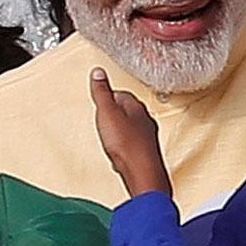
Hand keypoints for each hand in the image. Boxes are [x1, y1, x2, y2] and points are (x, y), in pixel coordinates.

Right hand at [91, 69, 170, 197]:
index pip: (122, 94)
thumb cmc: (127, 145)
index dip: (109, 94)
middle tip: (104, 110)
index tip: (101, 93)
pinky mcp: (145, 154)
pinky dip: (124, 144)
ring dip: (121, 127)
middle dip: (116, 110)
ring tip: (110, 130)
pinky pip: (132, 144)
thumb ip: (102, 93)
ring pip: (132, 127)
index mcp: (136, 107)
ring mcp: (147, 137)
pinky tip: (119, 149)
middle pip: (128, 110)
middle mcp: (145, 120)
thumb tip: (98, 73)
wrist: (141, 172)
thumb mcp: (107, 113)